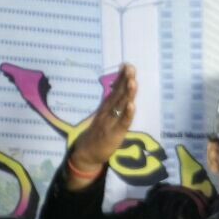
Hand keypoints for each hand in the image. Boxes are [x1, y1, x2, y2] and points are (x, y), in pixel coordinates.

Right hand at [68, 63, 137, 182]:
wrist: (86, 153)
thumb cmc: (97, 136)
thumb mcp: (103, 118)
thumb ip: (110, 107)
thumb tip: (118, 94)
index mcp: (106, 108)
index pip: (116, 91)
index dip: (122, 78)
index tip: (127, 65)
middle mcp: (108, 112)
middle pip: (118, 94)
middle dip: (125, 80)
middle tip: (130, 67)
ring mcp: (111, 121)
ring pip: (121, 105)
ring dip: (127, 93)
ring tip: (133, 80)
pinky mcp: (115, 133)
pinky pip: (123, 122)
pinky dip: (128, 114)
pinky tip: (132, 105)